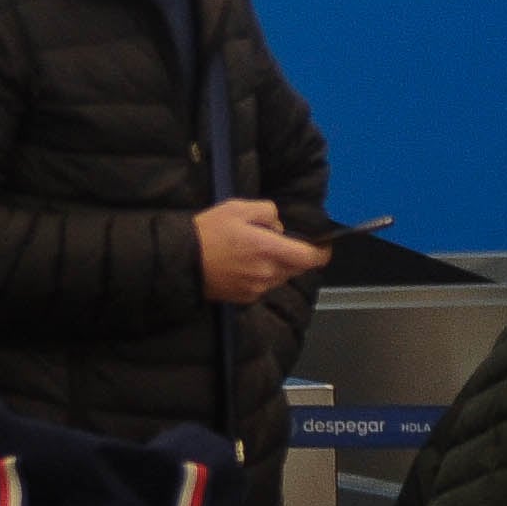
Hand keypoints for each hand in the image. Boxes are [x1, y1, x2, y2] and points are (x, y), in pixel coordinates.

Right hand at [194, 199, 325, 305]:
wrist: (182, 261)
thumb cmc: (209, 232)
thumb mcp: (238, 208)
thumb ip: (267, 212)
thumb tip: (278, 226)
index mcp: (268, 250)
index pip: (309, 257)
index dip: (321, 252)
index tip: (324, 246)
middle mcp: (267, 273)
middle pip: (295, 267)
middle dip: (292, 253)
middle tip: (271, 239)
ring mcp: (257, 288)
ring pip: (280, 276)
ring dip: (276, 264)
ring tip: (252, 250)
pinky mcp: (246, 298)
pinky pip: (264, 285)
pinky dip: (262, 274)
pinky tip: (242, 264)